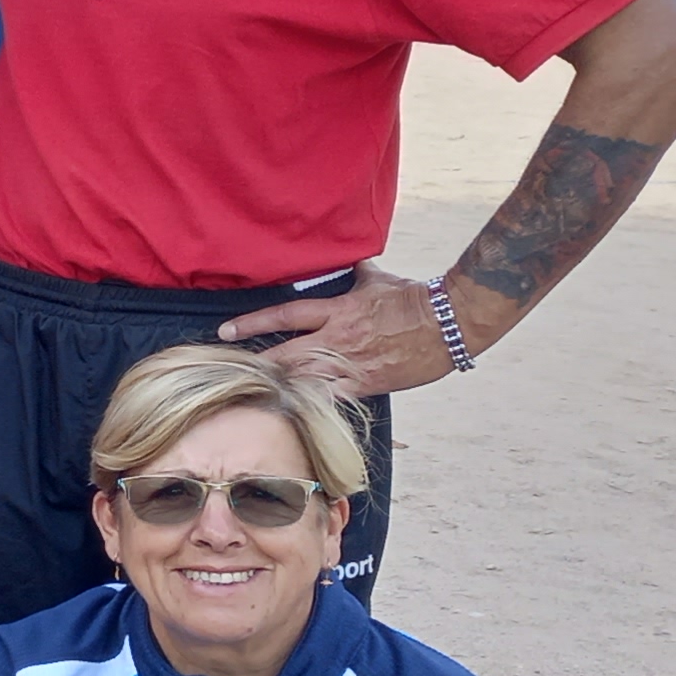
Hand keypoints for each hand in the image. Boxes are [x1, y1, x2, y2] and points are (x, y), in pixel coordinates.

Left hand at [214, 262, 465, 397]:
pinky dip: (312, 405)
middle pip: (286, 355)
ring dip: (279, 388)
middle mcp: (337, 340)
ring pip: (304, 380)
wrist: (449, 323)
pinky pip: (333, 399)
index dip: (252, 323)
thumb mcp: (381, 282)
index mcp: (336, 312)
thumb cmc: (416, 299)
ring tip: (252, 396)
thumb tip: (354, 261)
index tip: (226, 331)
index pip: (285, 315)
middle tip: (229, 373)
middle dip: (257, 364)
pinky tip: (292, 414)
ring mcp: (350, 365)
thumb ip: (360, 274)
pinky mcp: (367, 385)